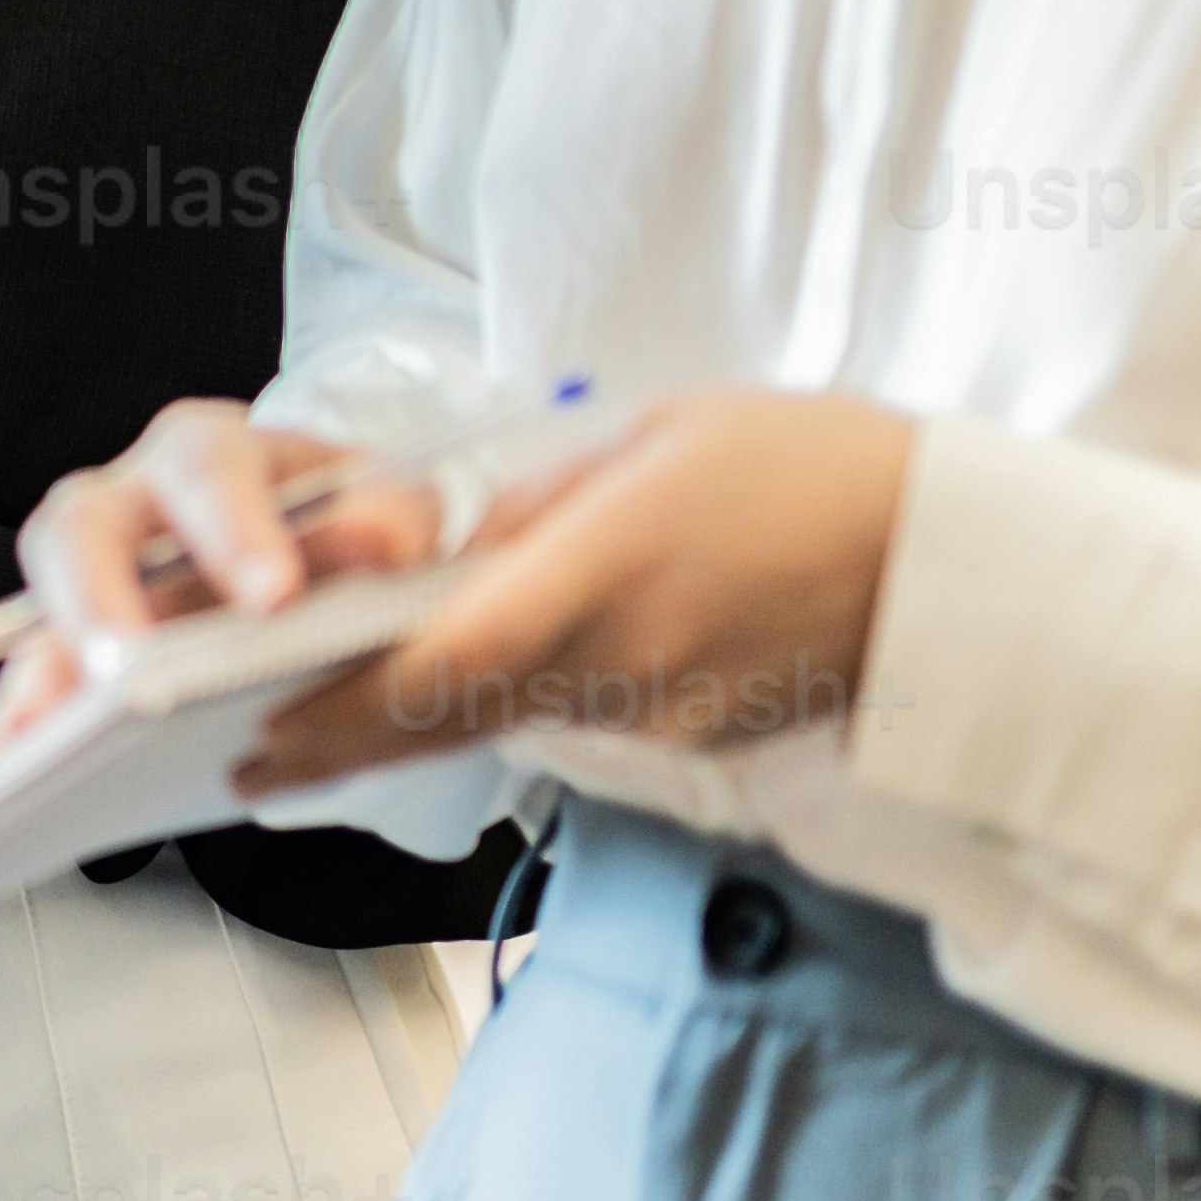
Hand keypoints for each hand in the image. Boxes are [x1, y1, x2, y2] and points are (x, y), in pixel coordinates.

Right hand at [0, 399, 449, 771]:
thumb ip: (390, 518)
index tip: (273, 598)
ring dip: (34, 684)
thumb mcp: (391, 511)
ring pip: (38, 616)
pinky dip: (10, 732)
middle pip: (82, 527)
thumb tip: (378, 540)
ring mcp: (96, 583)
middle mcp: (133, 506)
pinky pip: (32, 690)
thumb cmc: (350, 530)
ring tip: (25, 755)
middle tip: (126, 674)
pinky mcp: (80, 653)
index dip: (232, 528)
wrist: (344, 568)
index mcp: (215, 457)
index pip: (207, 467)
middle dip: (98, 600)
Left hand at [224, 390, 918, 794]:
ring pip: (513, 725)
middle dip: (344, 744)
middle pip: (456, 720)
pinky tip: (478, 694)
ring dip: (422, 727)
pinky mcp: (699, 740)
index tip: (264, 728)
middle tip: (254, 764)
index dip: (346, 706)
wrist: (946, 556)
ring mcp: (666, 714)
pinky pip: (584, 725)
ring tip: (322, 727)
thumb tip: (453, 550)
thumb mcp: (659, 437)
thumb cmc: (808, 464)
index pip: (450, 663)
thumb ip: (545, 500)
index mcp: (611, 573)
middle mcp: (629, 663)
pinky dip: (519, 711)